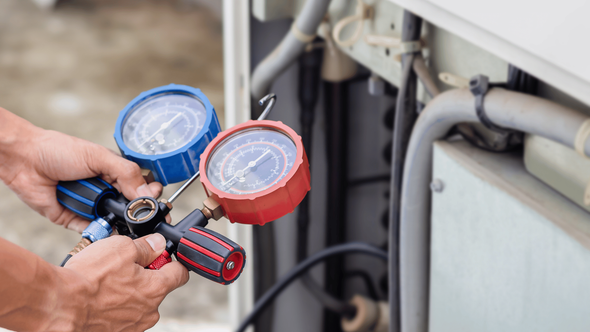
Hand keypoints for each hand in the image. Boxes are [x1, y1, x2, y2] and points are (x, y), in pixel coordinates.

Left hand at [0, 108, 162, 231]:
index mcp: (115, 173)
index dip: (151, 196)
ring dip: (119, 222)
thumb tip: (148, 192)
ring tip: (124, 221)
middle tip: (143, 214)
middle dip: (137, 212)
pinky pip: (93, 230)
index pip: (142, 187)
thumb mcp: (99, 157)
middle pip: (131, 208)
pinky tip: (108, 230)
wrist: (24, 160)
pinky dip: (100, 231)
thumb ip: (126, 173)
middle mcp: (106, 191)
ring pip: (114, 221)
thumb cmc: (58, 150)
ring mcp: (91, 206)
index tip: (157, 202)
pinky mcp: (75, 219)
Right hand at [0, 234, 188, 331]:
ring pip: (138, 302)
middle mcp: (149, 311)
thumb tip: (158, 243)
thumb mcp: (122, 248)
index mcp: (157, 289)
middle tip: (124, 264)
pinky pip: (122, 315)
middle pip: (157, 287)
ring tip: (106, 281)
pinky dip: (114, 305)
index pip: (180, 274)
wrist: (59, 306)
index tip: (161, 255)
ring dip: (128, 290)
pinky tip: (99, 295)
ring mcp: (132, 326)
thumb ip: (146, 246)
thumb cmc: (90, 278)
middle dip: (145, 274)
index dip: (172, 260)